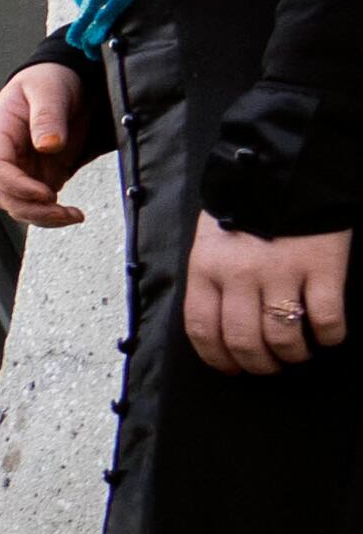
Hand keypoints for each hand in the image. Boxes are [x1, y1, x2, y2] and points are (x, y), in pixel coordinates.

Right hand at [0, 61, 101, 227]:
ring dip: (41, 216)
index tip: (47, 193)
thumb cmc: (50, 80)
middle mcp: (5, 154)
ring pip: (17, 204)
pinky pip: (37, 203)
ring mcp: (22, 167)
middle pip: (2, 193)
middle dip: (30, 209)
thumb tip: (47, 146)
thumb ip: (47, 117)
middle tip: (64, 212)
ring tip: (73, 216)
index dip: (17, 186)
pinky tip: (72, 214)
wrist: (65, 79)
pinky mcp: (41, 175)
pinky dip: (52, 214)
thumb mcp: (49, 90)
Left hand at [180, 216, 351, 375]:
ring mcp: (282, 272)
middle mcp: (240, 275)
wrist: (286, 164)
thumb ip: (211, 276)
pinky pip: (326, 319)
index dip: (217, 358)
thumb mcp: (212, 238)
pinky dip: (330, 337)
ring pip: (284, 338)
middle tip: (270, 366)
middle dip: (258, 364)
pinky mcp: (322, 268)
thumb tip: (216, 322)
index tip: (232, 369)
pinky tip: (328, 336)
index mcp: (206, 267)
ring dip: (293, 355)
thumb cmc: (246, 203)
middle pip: (244, 341)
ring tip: (299, 353)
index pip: (203, 329)